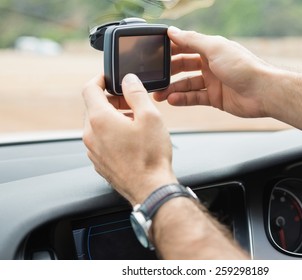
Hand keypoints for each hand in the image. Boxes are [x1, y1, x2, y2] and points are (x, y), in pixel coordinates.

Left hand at [82, 74, 176, 204]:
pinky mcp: (99, 163)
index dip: (100, 79)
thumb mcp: (150, 116)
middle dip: (111, 100)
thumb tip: (129, 80)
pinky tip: (131, 140)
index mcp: (100, 119)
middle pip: (94, 107)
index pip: (89, 89)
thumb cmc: (151, 156)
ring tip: (135, 122)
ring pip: (98, 125)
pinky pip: (101, 141)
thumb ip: (136, 93)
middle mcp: (91, 135)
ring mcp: (93, 151)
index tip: (110, 79)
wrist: (150, 189)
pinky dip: (112, 134)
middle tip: (131, 103)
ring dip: (113, 117)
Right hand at [154, 27, 280, 117]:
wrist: (262, 92)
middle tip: (154, 77)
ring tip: (159, 94)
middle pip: (184, 66)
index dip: (171, 49)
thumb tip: (172, 30)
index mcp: (211, 48)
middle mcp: (211, 64)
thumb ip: (192, 40)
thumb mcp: (215, 48)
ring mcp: (212, 81)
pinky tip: (172, 100)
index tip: (154, 53)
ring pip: (187, 84)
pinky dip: (183, 99)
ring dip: (172, 88)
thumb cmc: (243, 67)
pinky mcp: (215, 98)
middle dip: (168, 72)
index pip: (186, 45)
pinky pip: (194, 98)